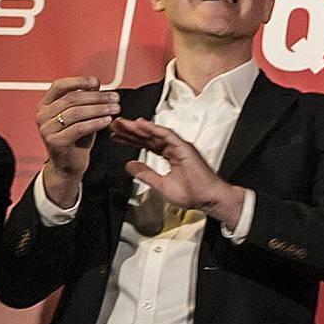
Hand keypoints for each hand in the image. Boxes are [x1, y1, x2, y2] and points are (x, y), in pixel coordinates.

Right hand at [35, 76, 118, 205]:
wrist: (69, 164)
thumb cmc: (76, 139)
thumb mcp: (81, 116)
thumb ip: (85, 101)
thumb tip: (96, 84)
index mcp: (46, 105)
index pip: (60, 86)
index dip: (79, 81)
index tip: (97, 82)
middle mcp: (42, 115)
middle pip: (71, 99)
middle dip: (96, 97)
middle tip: (115, 98)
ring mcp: (47, 129)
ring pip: (76, 112)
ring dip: (99, 108)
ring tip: (115, 108)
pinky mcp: (55, 141)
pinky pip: (79, 128)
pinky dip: (96, 123)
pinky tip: (108, 120)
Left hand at [109, 119, 244, 226]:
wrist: (209, 199)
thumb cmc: (193, 194)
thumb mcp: (161, 184)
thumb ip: (146, 174)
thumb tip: (129, 165)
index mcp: (170, 157)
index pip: (147, 144)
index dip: (131, 140)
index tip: (116, 137)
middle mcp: (174, 149)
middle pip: (148, 137)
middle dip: (130, 131)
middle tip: (114, 125)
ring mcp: (180, 147)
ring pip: (155, 133)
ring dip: (138, 127)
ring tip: (122, 123)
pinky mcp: (185, 147)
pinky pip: (167, 135)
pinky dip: (153, 128)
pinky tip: (140, 124)